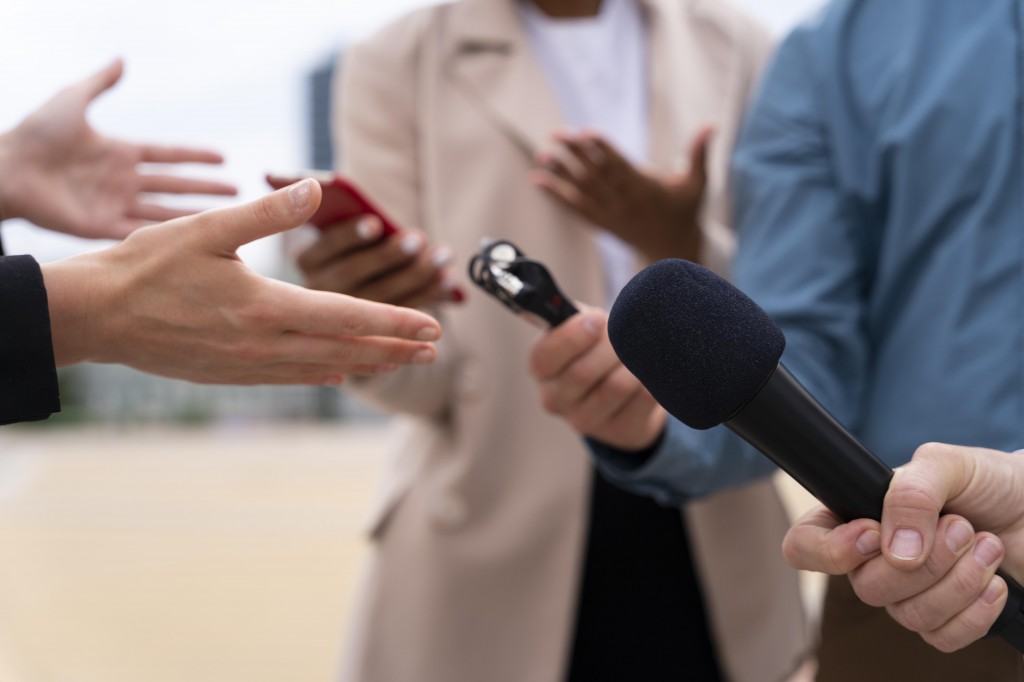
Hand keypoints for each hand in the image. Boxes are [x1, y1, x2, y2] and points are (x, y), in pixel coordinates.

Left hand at [0, 59, 235, 238]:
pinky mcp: (102, 228)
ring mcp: (114, 205)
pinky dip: (165, 236)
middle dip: (208, 188)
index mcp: (120, 153)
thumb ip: (100, 83)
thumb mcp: (71, 100)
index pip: (169, 155)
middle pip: (176, 185)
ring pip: (166, 211)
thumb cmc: (34, 134)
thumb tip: (122, 59)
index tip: (225, 158)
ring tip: (225, 216)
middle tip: (240, 192)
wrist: (5, 170)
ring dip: (195, 214)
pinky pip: (141, 232)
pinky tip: (191, 239)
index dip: (196, 156)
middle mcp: (123, 180)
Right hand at [41, 179, 441, 385]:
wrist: (97, 315)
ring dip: (366, 364)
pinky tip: (339, 375)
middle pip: (345, 348)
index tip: (434, 326)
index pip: (348, 316)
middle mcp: (264, 344)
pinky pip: (290, 377)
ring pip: (322, 368)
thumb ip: (267, 212)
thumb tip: (316, 188)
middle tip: (434, 350)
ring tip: (400, 363)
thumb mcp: (209, 229)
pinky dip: (322, 374)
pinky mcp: (230, 375)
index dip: (395, 321)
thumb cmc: (148, 266)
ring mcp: (247, 366)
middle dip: (394, 348)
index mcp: (266, 307)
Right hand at [529, 309, 664, 449]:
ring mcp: (585, 421)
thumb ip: (569, 315)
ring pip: (616, 387)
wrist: (623, 390)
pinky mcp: (619, 432)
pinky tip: (651, 370)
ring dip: (635, 362)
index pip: (545, 357)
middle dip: (612, 346)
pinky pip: (644, 400)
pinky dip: (653, 379)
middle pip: (583, 373)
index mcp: (541, 370)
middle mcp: (556, 399)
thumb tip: (560, 309)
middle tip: (627, 332)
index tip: (598, 319)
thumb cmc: (596, 349)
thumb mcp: (578, 327)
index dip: (572, 337)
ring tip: (641, 350)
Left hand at [531, 126, 712, 262]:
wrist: (672, 252)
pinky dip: (557, 195)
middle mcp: (624, 200)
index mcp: (645, 187)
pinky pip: (575, 209)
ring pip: (582, 190)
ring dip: (560, 173)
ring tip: (542, 155)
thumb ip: (699, 153)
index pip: (620, 164)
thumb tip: (712, 124)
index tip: (586, 133)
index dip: (603, 149)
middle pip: (595, 174)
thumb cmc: (685, 212)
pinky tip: (539, 181)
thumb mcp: (697, 183)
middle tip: (555, 134)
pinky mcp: (601, 223)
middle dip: (574, 154)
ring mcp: (610, 213)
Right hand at [782, 443, 1023, 651]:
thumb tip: (897, 553)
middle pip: (867, 587)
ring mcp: (909, 594)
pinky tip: (994, 580)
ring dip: (959, 579)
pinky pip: (942, 638)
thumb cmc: (986, 480)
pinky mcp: (947, 619)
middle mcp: (874, 560)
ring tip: (986, 543)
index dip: (830, 551)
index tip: (875, 534)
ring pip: (909, 616)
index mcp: (856, 516)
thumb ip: (910, 495)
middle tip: (962, 526)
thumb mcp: (944, 464)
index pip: (804, 545)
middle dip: (927, 560)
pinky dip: (976, 611)